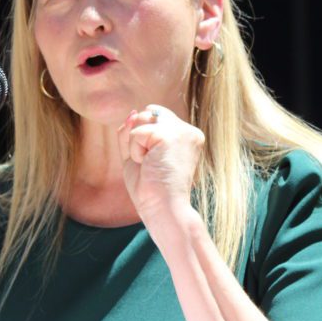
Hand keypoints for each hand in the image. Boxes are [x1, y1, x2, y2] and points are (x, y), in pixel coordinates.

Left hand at [117, 105, 205, 222]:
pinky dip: (135, 152)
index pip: (154, 115)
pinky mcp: (170, 135)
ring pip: (140, 121)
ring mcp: (182, 131)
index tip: (152, 162)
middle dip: (137, 139)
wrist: (162, 208)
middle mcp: (188, 131)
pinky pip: (136, 133)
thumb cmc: (150, 189)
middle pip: (147, 113)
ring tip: (150, 165)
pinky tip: (149, 165)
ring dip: (135, 147)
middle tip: (150, 165)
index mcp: (186, 136)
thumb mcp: (137, 155)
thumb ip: (133, 133)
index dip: (142, 136)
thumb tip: (133, 112)